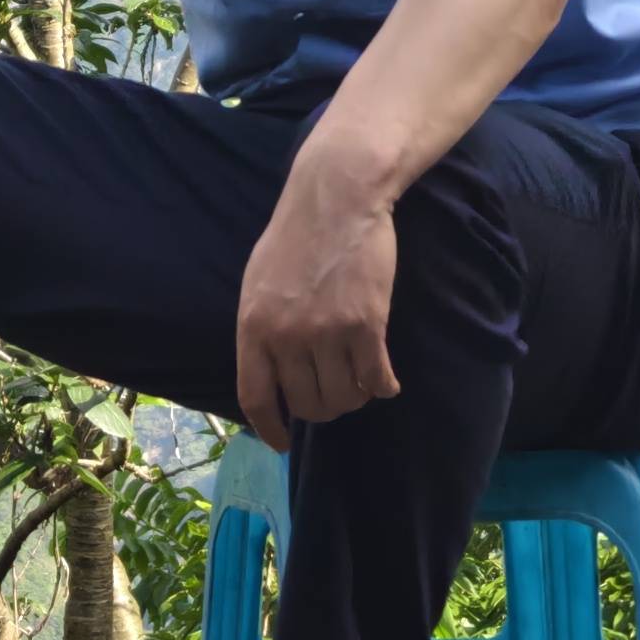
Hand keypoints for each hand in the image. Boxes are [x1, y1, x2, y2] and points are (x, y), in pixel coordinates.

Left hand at [234, 165, 400, 449]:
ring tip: (359, 380)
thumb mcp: (258, 283)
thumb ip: (261, 328)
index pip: (256, 398)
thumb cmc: (296, 235)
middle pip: (307, 405)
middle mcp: (287, 337)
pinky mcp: (367, 325)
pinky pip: (376, 380)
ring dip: (354, 397)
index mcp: (253, 327)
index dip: (270, 428)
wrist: (337, 197)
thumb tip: (268, 373)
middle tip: (334, 393)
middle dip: (322, 408)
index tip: (284, 442)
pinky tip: (386, 382)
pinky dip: (383, 387)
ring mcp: (327, 333)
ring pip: (343, 397)